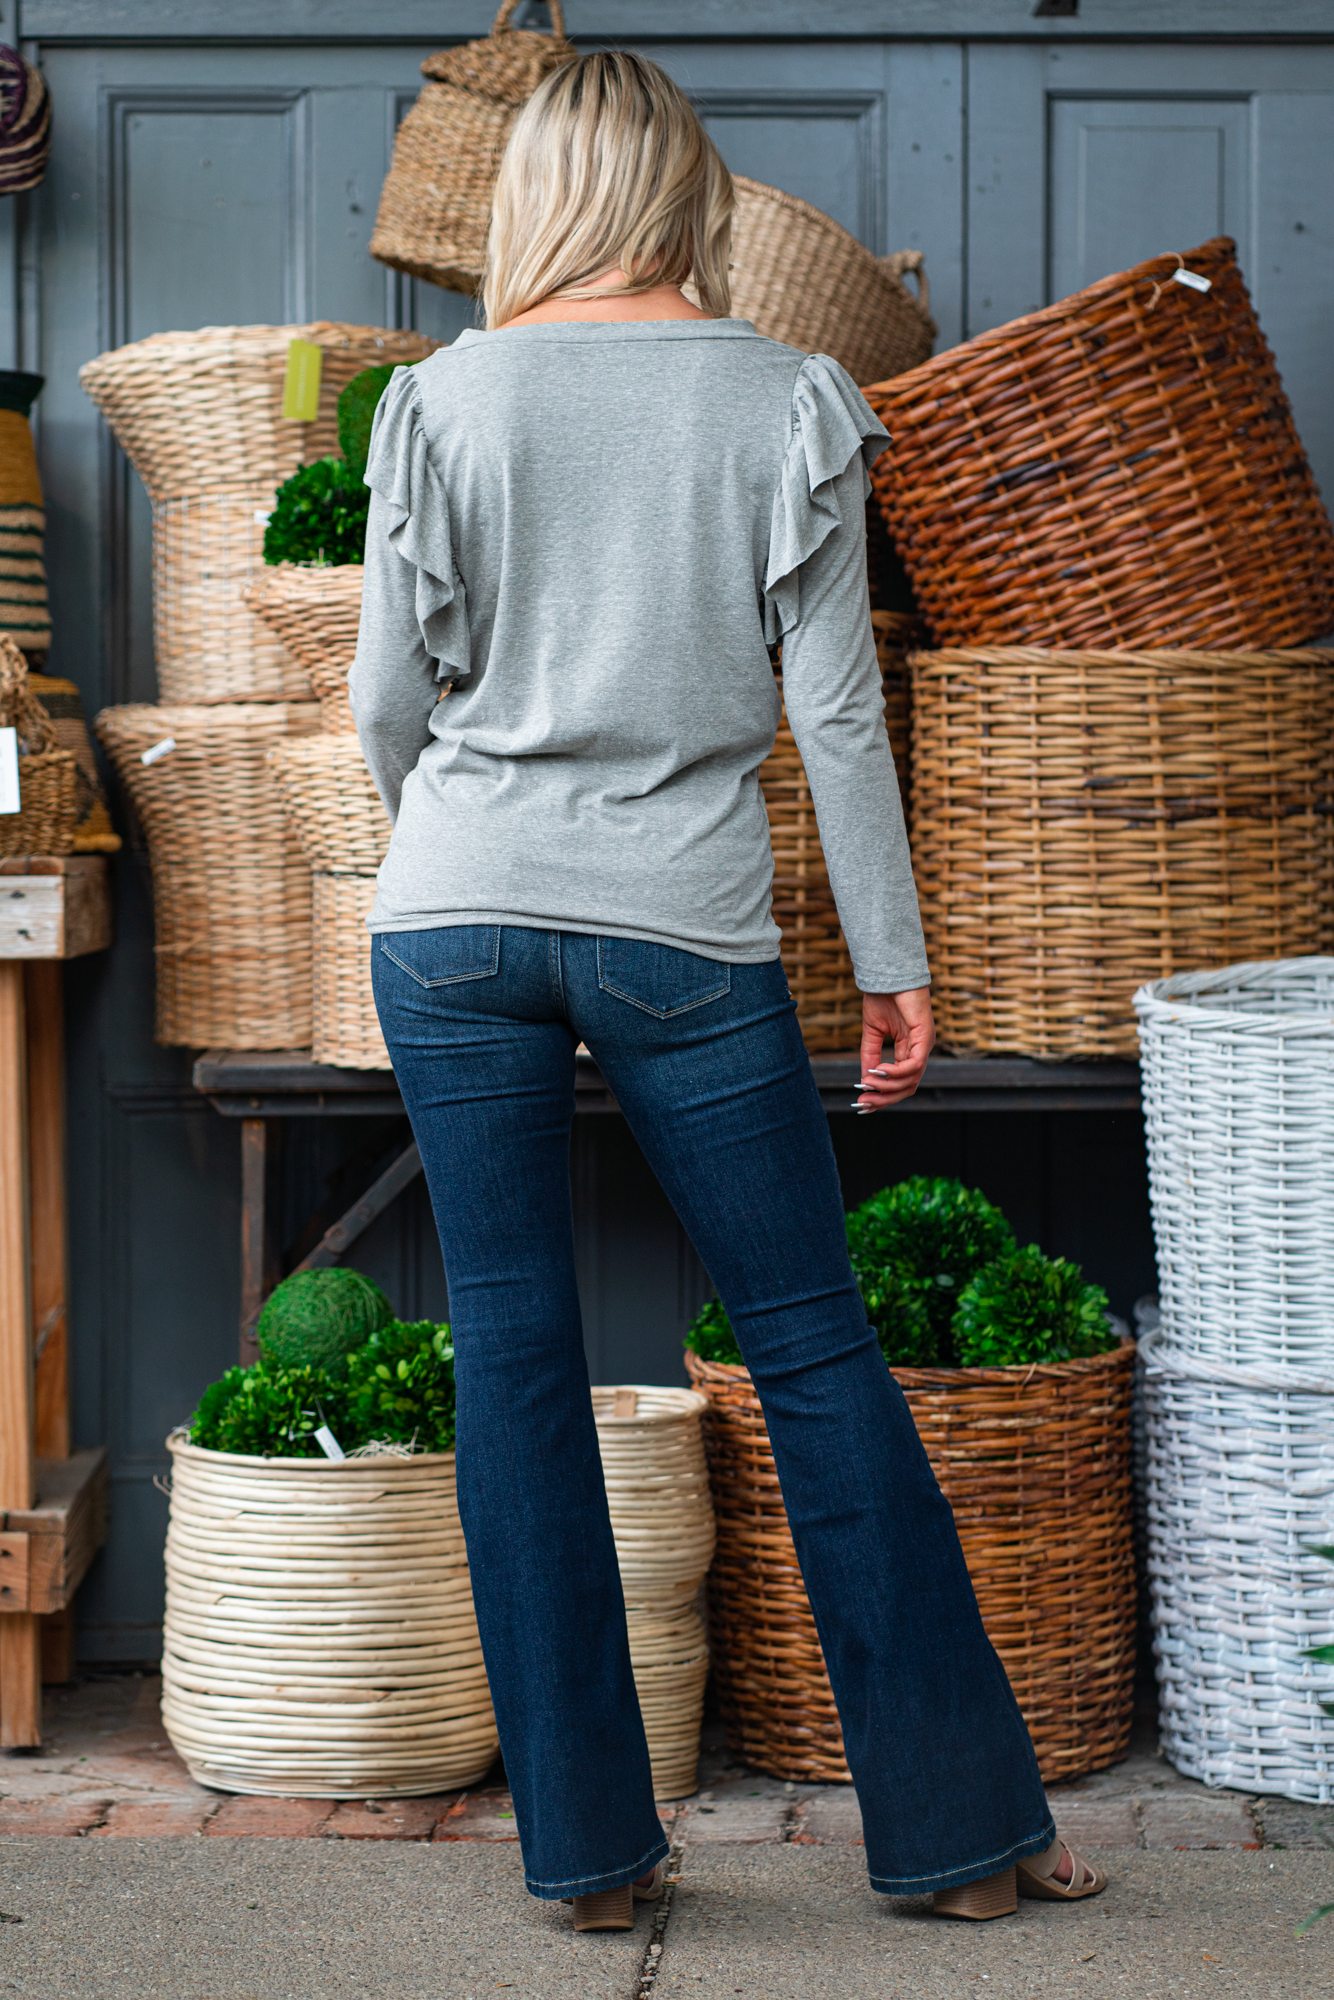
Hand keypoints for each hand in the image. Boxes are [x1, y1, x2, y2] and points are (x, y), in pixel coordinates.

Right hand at [855, 986, 934, 1112]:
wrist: (889, 973)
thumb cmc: (884, 997)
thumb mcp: (872, 1031)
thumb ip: (870, 1055)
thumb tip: (864, 1079)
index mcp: (909, 1049)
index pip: (901, 1081)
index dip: (882, 1095)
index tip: (861, 1102)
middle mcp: (920, 1050)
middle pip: (908, 1087)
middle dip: (885, 1098)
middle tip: (863, 1102)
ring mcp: (925, 1043)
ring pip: (911, 1079)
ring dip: (887, 1086)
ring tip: (868, 1082)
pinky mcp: (926, 1036)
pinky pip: (914, 1064)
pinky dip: (896, 1072)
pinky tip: (879, 1071)